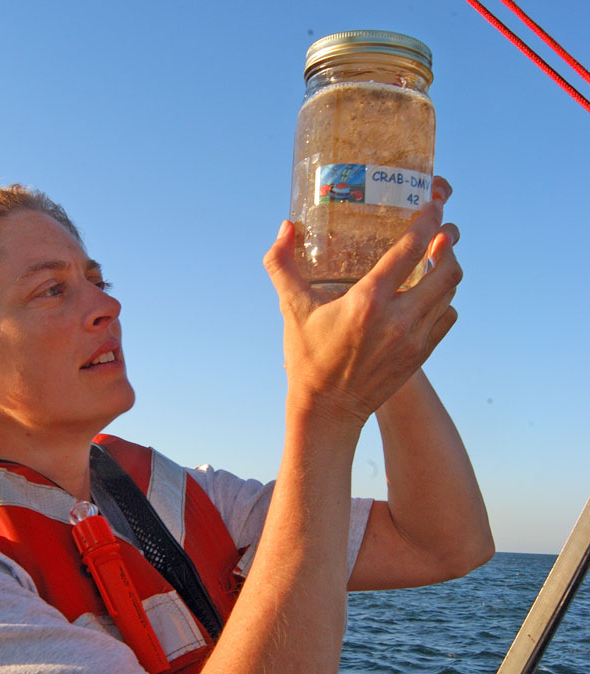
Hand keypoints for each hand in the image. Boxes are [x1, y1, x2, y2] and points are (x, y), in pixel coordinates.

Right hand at [264, 177, 461, 427]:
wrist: (328, 411)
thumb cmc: (307, 357)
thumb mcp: (291, 308)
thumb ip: (282, 264)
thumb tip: (286, 227)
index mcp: (368, 301)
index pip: (410, 248)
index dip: (428, 220)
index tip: (434, 204)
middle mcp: (399, 318)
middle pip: (446, 268)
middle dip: (448, 243)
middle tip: (441, 230)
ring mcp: (414, 338)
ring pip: (450, 292)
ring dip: (447, 269)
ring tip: (436, 256)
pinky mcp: (421, 354)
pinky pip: (447, 317)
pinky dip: (444, 299)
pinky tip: (430, 293)